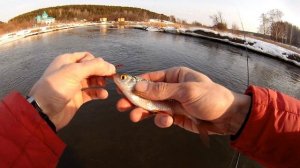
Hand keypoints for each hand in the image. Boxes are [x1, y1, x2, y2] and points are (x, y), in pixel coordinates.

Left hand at [29, 52, 115, 130]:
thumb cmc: (56, 88)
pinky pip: (91, 93)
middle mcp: (71, 72)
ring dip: (101, 81)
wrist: (44, 112)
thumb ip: (94, 67)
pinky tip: (104, 95)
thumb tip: (111, 67)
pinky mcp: (77, 98)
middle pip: (91, 68)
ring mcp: (74, 85)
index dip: (98, 61)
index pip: (87, 57)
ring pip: (92, 80)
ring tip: (107, 85)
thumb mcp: (74, 72)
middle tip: (112, 77)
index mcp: (67, 61)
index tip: (107, 68)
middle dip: (101, 71)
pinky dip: (98, 93)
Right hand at [116, 67, 250, 134]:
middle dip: (134, 99)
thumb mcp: (186, 90)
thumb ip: (161, 90)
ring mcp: (172, 103)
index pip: (150, 77)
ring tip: (134, 117)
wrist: (227, 117)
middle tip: (121, 105)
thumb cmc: (211, 97)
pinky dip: (160, 120)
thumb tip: (138, 86)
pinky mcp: (174, 116)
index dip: (135, 82)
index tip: (121, 87)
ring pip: (151, 106)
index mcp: (175, 75)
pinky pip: (161, 117)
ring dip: (142, 111)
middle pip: (147, 93)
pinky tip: (165, 121)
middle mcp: (171, 88)